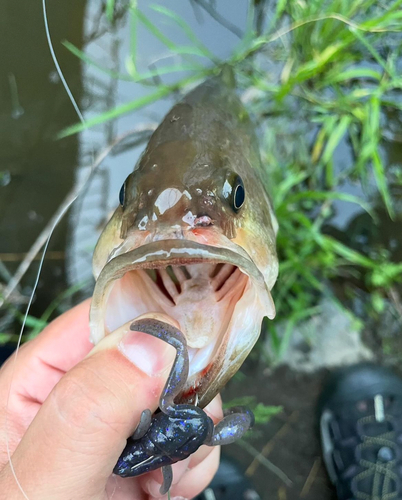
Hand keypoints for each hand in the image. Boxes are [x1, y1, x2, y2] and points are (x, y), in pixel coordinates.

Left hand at [0, 300, 220, 498]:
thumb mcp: (41, 488)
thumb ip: (88, 411)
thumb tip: (151, 341)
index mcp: (39, 382)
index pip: (101, 318)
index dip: (148, 320)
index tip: (187, 342)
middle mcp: (81, 397)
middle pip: (152, 352)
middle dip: (178, 384)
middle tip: (177, 422)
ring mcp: (116, 429)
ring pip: (179, 393)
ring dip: (191, 426)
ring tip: (170, 468)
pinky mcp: (143, 458)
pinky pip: (189, 433)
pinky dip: (196, 455)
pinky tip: (175, 482)